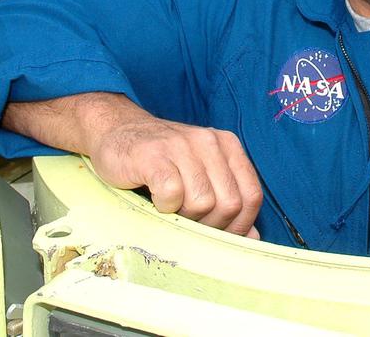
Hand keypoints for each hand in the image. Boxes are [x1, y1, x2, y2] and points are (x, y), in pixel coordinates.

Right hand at [88, 116, 263, 237]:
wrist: (117, 132)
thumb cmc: (162, 162)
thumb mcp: (202, 175)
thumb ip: (228, 202)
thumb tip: (253, 238)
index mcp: (228, 145)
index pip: (251, 195)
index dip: (240, 225)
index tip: (220, 234)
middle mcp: (209, 142)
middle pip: (229, 204)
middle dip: (211, 225)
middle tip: (189, 221)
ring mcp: (182, 146)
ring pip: (202, 203)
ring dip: (185, 217)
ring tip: (170, 207)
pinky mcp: (154, 156)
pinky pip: (172, 195)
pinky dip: (164, 207)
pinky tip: (155, 199)